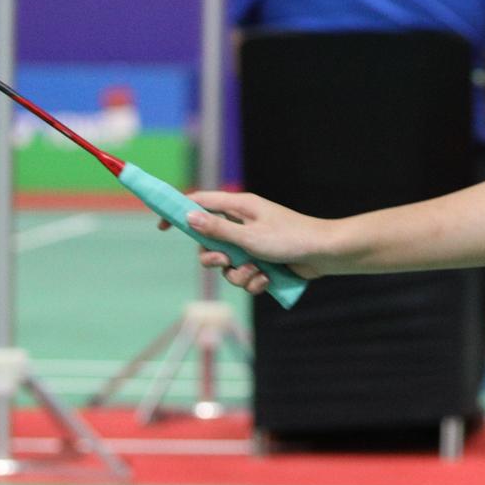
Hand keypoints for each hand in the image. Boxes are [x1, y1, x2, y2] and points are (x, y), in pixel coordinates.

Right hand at [154, 189, 327, 293]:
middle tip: (226, 261)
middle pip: (208, 242)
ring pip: (226, 265)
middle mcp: (242, 223)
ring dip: (239, 274)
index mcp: (239, 206)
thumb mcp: (249, 236)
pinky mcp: (261, 261)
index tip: (160, 227)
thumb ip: (217, 230)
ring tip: (257, 273)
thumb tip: (188, 216)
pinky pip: (244, 275)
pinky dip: (253, 281)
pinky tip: (268, 280)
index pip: (200, 203)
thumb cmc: (290, 238)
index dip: (178, 212)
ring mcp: (252, 243)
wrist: (324, 255)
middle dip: (214, 258)